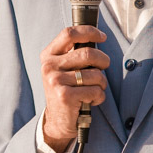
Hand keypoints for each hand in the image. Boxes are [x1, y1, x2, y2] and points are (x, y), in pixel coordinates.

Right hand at [39, 26, 109, 151]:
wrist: (57, 120)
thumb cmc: (67, 90)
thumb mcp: (64, 68)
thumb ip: (74, 53)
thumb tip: (97, 37)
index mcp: (48, 55)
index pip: (69, 33)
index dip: (89, 32)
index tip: (102, 37)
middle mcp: (49, 66)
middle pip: (88, 53)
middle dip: (103, 61)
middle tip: (104, 67)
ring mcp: (55, 81)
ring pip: (95, 74)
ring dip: (102, 83)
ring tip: (93, 89)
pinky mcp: (65, 96)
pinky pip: (95, 90)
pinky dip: (99, 96)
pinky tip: (90, 100)